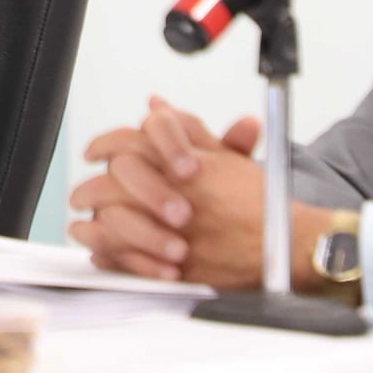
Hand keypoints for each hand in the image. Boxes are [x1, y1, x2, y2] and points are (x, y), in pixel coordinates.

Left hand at [70, 96, 334, 290]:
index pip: (127, 143)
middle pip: (110, 184)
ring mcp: (172, 234)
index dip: (104, 145)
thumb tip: (156, 104)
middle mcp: (173, 196)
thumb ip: (186, 130)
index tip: (94, 153)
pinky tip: (99, 251)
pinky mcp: (174, 268)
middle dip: (90, 188)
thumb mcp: (225, 157)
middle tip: (81, 194)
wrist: (291, 246)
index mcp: (182, 164)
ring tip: (83, 222)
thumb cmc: (258, 202)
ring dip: (92, 223)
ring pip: (112, 223)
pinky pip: (125, 261)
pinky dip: (107, 255)